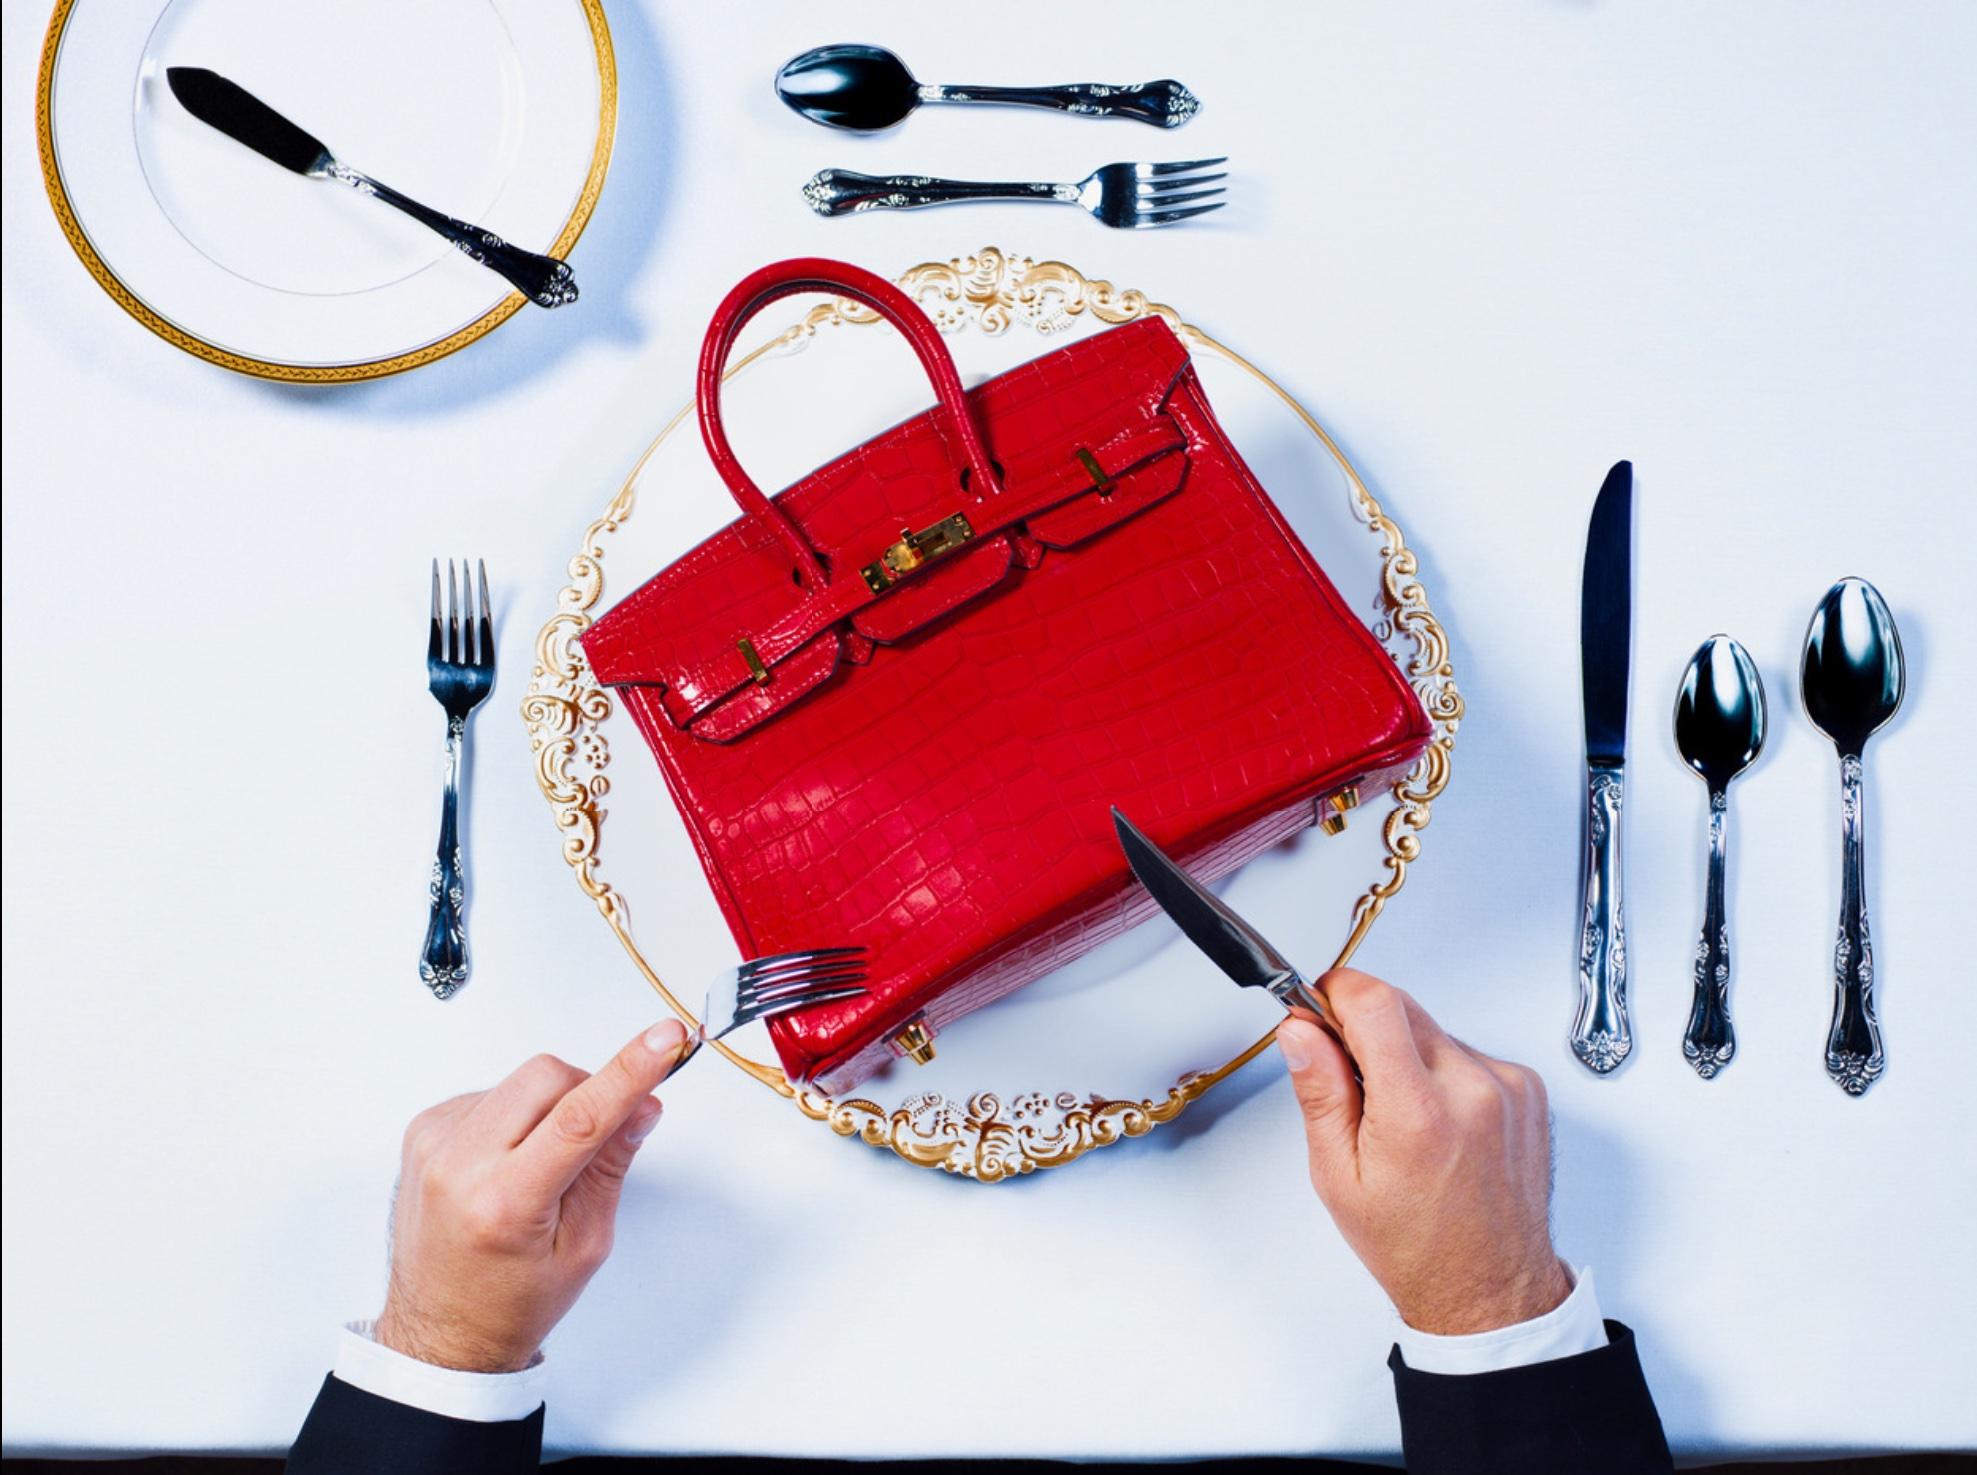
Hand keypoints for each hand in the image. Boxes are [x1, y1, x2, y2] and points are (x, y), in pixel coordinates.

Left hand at [374, 1019, 688, 1372]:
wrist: (441, 1333)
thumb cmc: (509, 1302)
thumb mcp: (584, 1245)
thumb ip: (612, 1165)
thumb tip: (642, 1105)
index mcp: (504, 1204)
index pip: (580, 1118)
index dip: (630, 1072)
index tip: (666, 1039)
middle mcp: (458, 1167)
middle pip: (549, 1078)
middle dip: (589, 1091)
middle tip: (600, 1135)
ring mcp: (433, 1145)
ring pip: (521, 1081)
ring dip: (550, 1108)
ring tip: (542, 1166)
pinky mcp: (423, 1131)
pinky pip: (492, 1093)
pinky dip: (517, 1116)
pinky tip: (511, 1161)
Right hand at [1277, 969, 1570, 1335]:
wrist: (1489, 1289)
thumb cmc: (1416, 1246)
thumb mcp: (1339, 1176)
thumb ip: (1319, 1091)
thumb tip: (1300, 1032)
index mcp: (1417, 1112)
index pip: (1374, 1002)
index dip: (1336, 992)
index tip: (1319, 1006)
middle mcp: (1471, 1090)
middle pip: (1402, 1007)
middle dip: (1365, 1026)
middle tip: (1350, 1074)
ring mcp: (1508, 1087)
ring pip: (1434, 1029)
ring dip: (1406, 1051)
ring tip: (1400, 1115)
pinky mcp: (1528, 1089)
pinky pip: (1468, 1052)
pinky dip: (1444, 1071)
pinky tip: (1437, 1120)